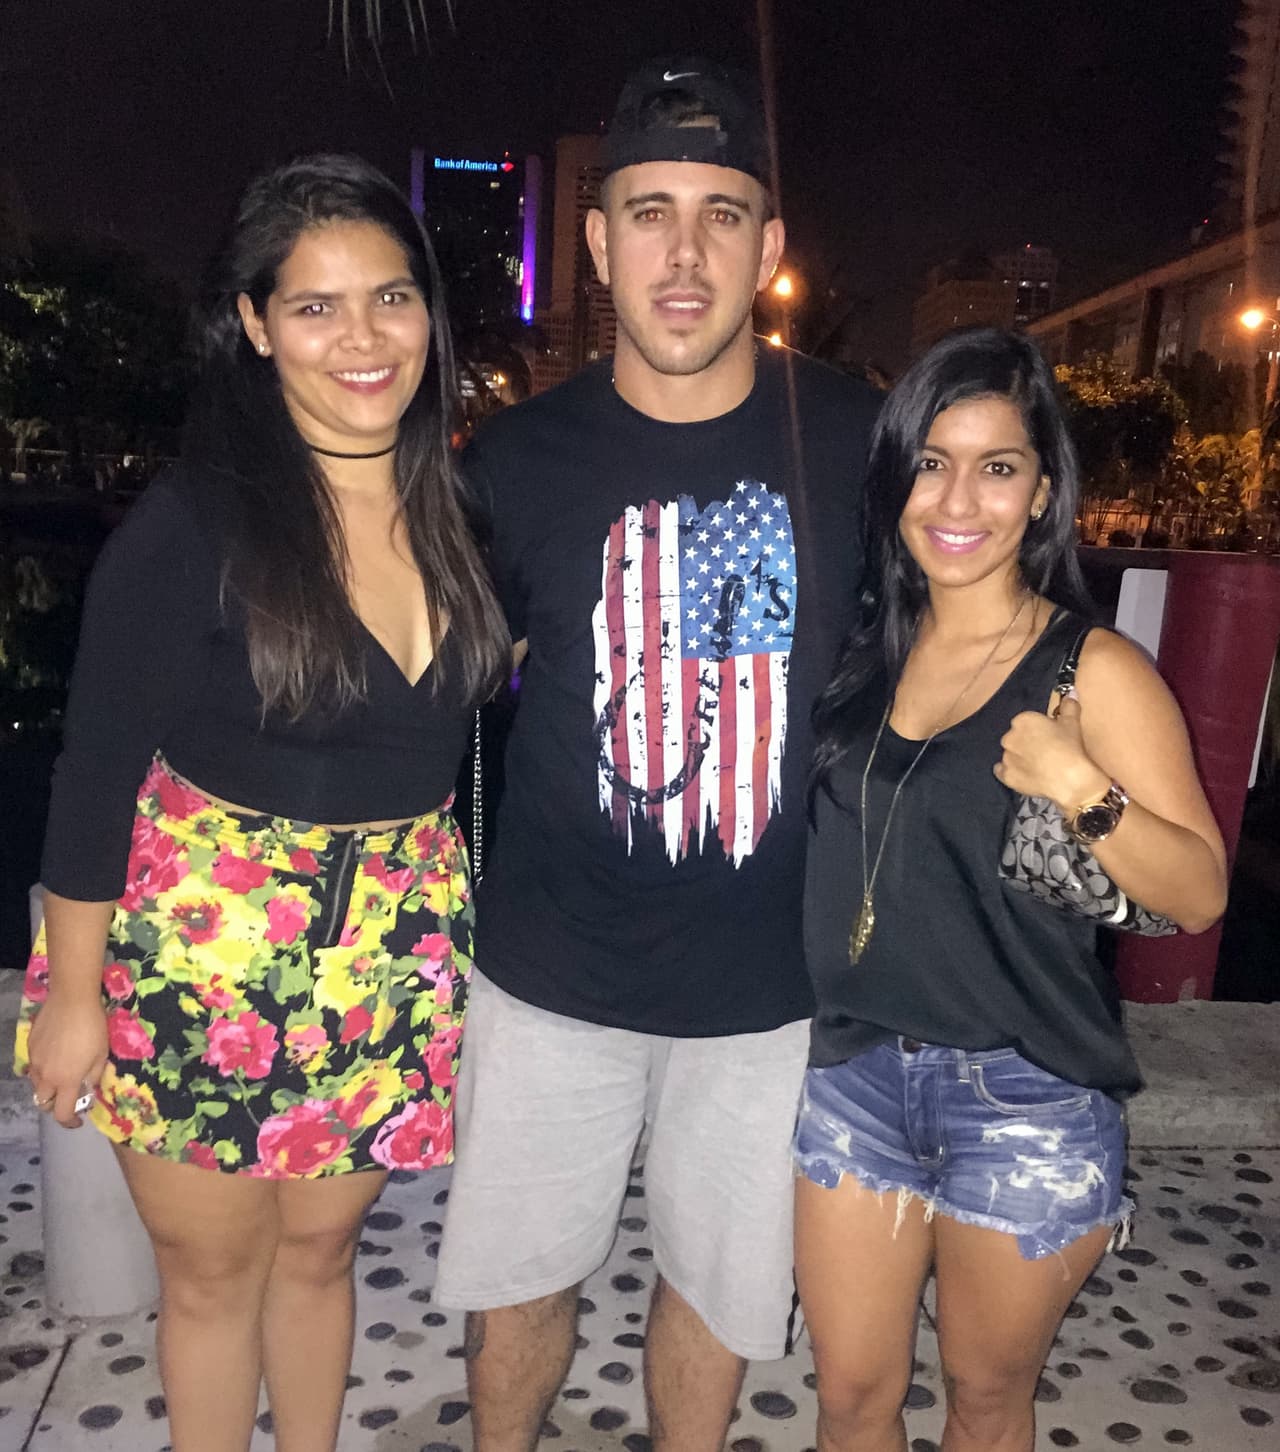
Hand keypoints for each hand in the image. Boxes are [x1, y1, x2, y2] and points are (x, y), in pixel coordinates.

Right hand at [26, 996, 107, 1128]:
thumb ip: (94, 1077)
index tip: (77, 1120)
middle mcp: (46, 1076)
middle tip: (69, 1096)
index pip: (61, 1113)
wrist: (72, 999)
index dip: (69, 1122)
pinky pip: (34, 1066)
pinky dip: (43, 1069)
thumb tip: (88, 1089)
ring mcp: (35, 1061)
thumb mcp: (102, 1054)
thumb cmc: (93, 1027)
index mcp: (66, 1081)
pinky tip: (56, 1056)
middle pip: (43, 1103)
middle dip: (55, 1105)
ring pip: (36, 1085)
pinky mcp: (30, 1047)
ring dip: (48, 1087)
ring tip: (62, 1075)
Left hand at [995, 694, 1110, 809]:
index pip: (1025, 722)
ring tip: (1038, 766)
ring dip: (1019, 758)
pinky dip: (1011, 772)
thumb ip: (1069, 706)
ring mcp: (1006, 757)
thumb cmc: (1069, 747)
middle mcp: (1009, 737)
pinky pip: (1003, 772)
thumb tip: (1071, 695)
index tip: (1048, 737)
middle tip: (1044, 751)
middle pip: (1015, 738)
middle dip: (1026, 743)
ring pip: (1010, 754)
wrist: (1068, 778)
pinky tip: (1024, 775)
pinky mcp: (1006, 776)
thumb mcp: (1072, 723)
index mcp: (1023, 720)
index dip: (1037, 730)